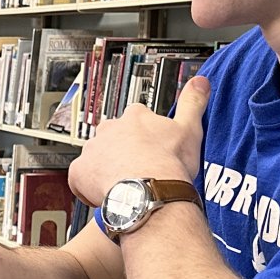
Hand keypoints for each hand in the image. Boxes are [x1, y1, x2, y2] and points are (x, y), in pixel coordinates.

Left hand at [67, 75, 209, 209]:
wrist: (149, 191)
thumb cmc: (169, 164)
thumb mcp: (189, 128)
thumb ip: (193, 103)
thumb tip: (200, 82)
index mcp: (135, 117)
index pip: (136, 120)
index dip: (144, 137)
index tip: (152, 149)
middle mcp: (110, 129)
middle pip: (114, 138)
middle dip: (123, 152)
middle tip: (139, 170)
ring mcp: (93, 149)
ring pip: (97, 157)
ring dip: (106, 169)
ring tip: (125, 186)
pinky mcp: (79, 172)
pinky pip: (79, 179)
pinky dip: (88, 188)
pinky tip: (105, 196)